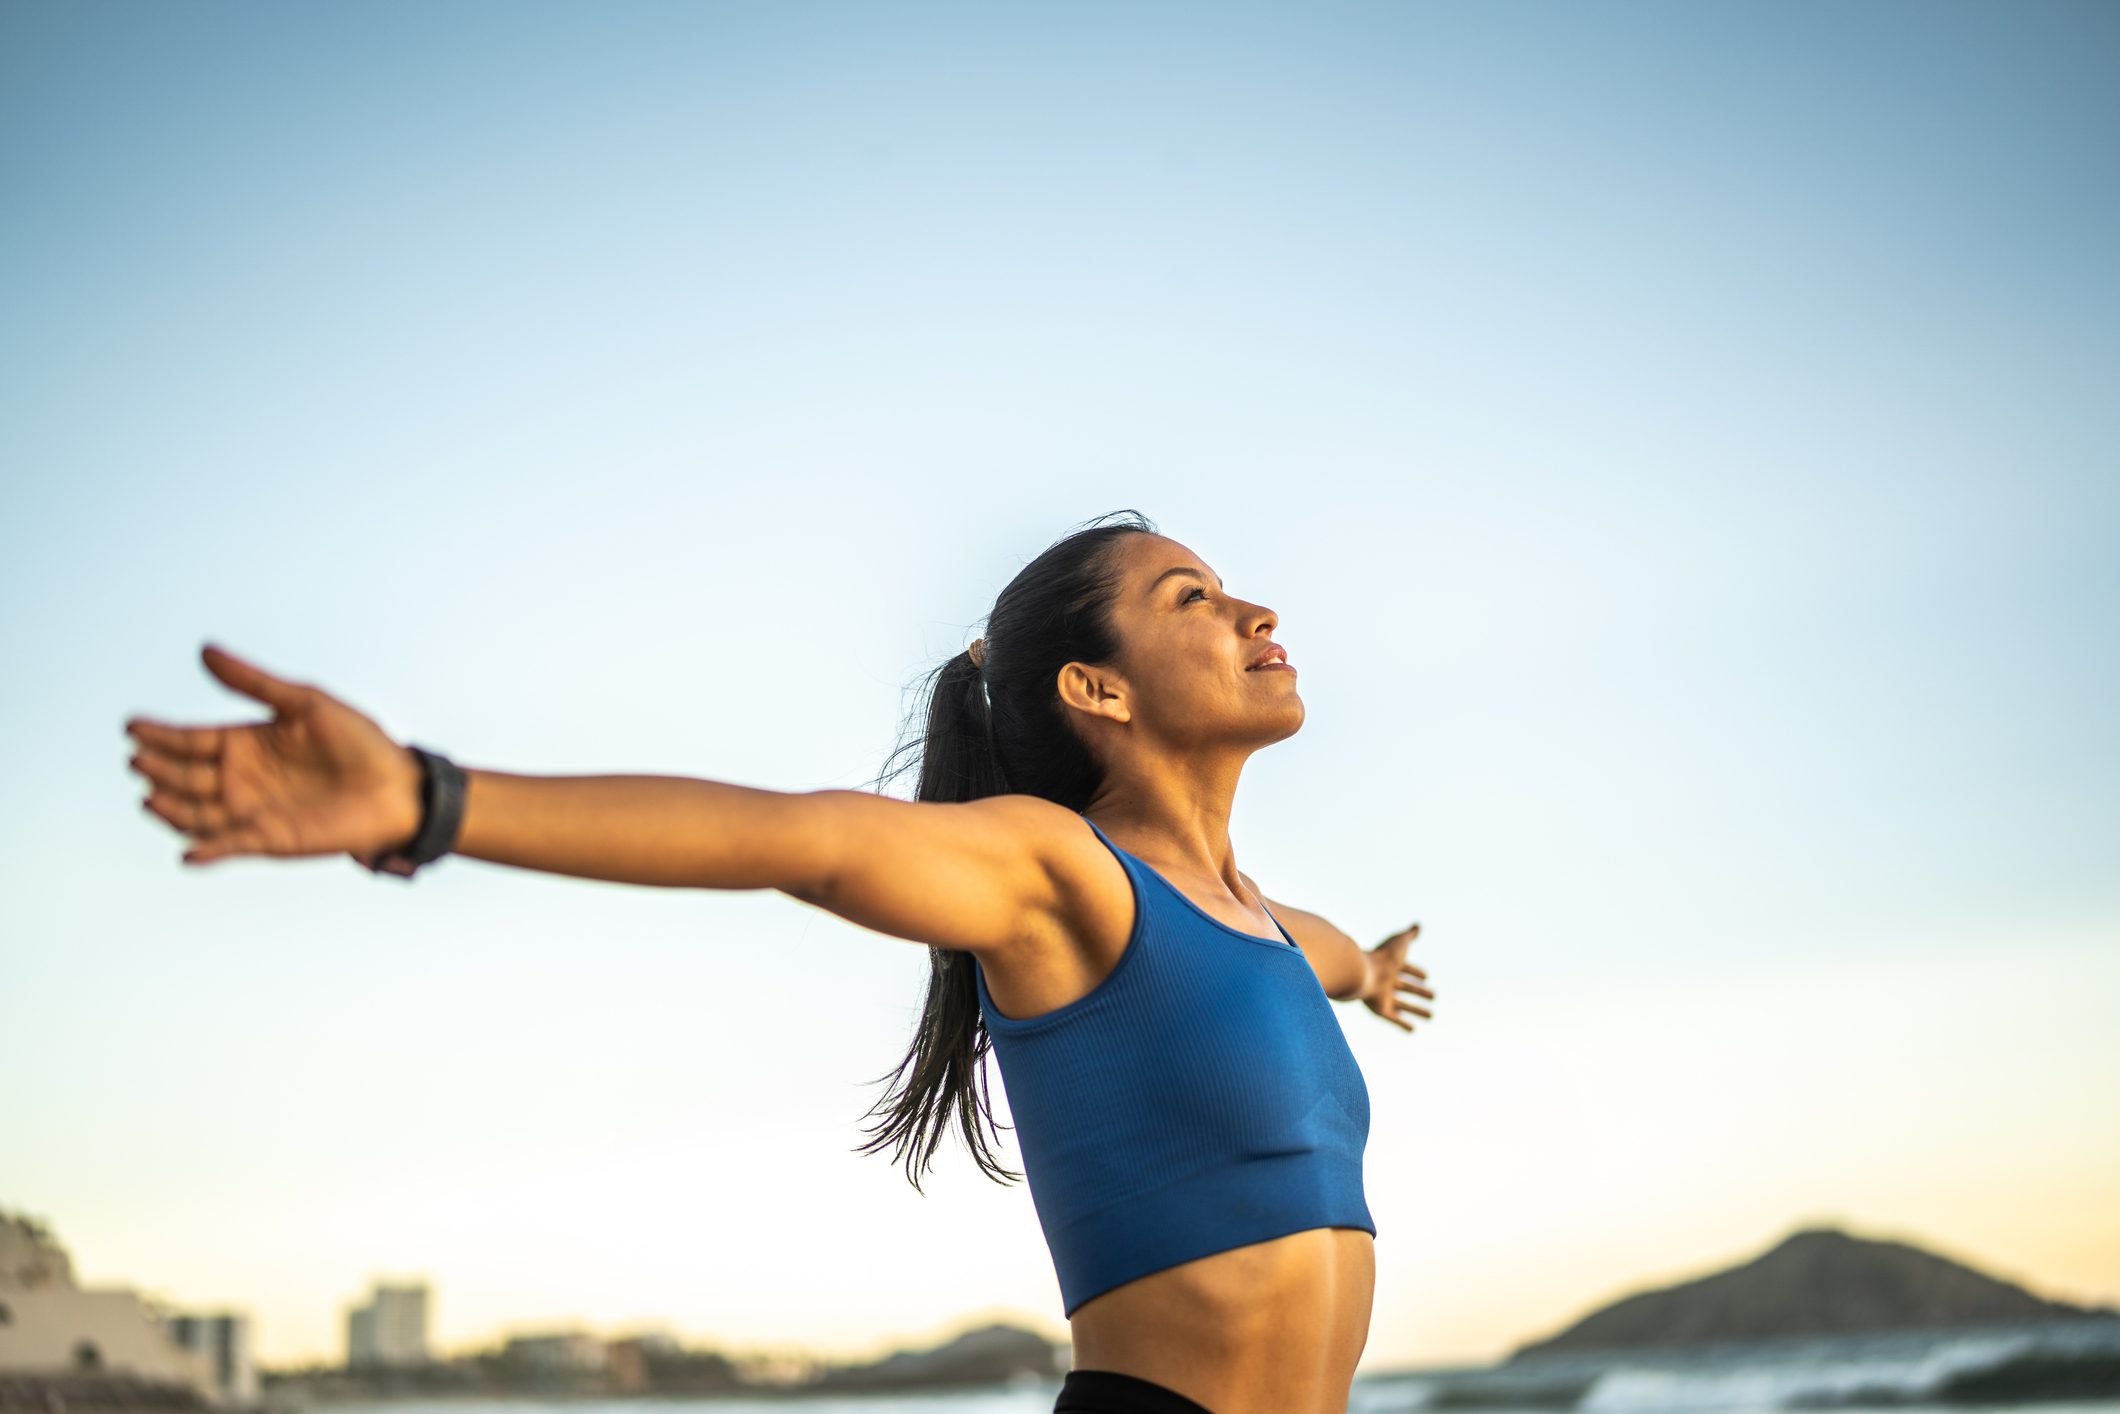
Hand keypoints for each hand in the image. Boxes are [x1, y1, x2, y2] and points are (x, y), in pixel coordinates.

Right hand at [125, 644, 424, 868]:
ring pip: (195, 813)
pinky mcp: (268, 840)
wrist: (399, 788)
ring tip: (151, 799)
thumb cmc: (358, 741)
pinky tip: (190, 853)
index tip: (131, 726)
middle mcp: (241, 777)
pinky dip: (208, 851)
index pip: (191, 738)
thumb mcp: (305, 703)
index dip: (161, 734)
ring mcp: (251, 810)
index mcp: (246, 741)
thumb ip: (254, 682)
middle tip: (138, 760)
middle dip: (159, 769)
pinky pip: (229, 847)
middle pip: (185, 775)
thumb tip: (203, 650)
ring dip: (171, 810)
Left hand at [1361, 922, 1433, 1033]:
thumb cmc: (1382, 957)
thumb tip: (1418, 925)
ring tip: (1431, 1016)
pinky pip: (1394, 1018)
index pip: (1406, 969)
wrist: (1362, 973)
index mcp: (1390, 966)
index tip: (1426, 976)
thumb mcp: (1399, 943)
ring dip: (1417, 1010)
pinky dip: (1403, 1024)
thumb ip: (1409, 935)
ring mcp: (1383, 996)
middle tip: (1434, 996)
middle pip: (1406, 987)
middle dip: (1420, 992)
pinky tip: (1413, 1030)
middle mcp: (1387, 981)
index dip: (1416, 972)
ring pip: (1403, 1005)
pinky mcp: (1380, 1009)